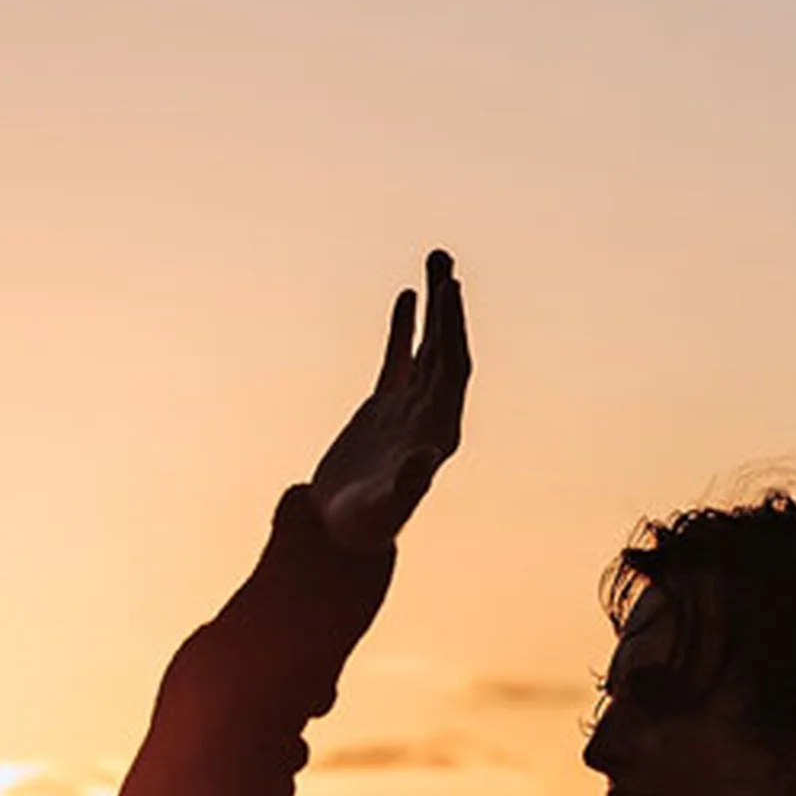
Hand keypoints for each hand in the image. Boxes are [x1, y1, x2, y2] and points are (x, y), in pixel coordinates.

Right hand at [305, 249, 468, 551]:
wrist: (342, 537)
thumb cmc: (366, 528)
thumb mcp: (388, 507)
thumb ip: (409, 482)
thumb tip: (428, 455)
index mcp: (440, 429)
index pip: (454, 369)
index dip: (453, 330)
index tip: (451, 292)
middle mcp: (432, 413)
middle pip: (445, 348)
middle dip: (446, 305)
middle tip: (444, 258)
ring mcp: (409, 408)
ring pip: (426, 346)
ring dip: (433, 306)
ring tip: (437, 260)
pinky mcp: (385, 409)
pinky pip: (399, 359)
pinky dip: (404, 328)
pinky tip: (407, 296)